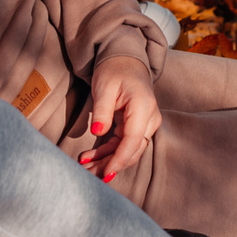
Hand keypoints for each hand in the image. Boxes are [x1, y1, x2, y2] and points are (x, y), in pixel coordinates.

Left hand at [78, 55, 161, 180]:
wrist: (125, 61)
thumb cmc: (115, 70)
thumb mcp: (104, 87)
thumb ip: (102, 110)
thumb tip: (98, 131)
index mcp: (143, 107)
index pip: (133, 140)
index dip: (119, 160)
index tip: (105, 173)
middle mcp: (150, 119)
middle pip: (132, 151)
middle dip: (110, 165)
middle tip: (88, 174)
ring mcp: (146, 124)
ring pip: (128, 151)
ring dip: (108, 162)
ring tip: (86, 168)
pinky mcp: (138, 127)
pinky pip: (124, 145)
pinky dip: (109, 153)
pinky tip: (92, 158)